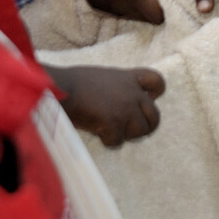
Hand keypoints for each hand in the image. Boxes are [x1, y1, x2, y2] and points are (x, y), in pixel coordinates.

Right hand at [50, 64, 165, 147]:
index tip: (146, 100)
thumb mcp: (103, 77)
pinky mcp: (114, 123)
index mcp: (129, 78)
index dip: (156, 94)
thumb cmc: (74, 82)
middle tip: (129, 129)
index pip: (158, 82)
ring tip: (109, 130)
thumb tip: (118, 102)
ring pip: (139, 132)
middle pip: (155, 116)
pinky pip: (117, 141)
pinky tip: (97, 133)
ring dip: (125, 135)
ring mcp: (125, 109)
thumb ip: (117, 88)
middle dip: (145, 126)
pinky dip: (108, 141)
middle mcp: (132, 93)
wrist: (61, 88)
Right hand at [69, 0, 166, 24]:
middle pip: (143, 19)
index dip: (164, 13)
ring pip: (129, 16)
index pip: (156, 17)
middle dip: (150, 12)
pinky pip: (116, 11)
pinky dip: (121, 5)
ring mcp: (107, 8)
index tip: (166, 5)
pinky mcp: (96, 6)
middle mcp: (121, 6)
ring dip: (135, 9)